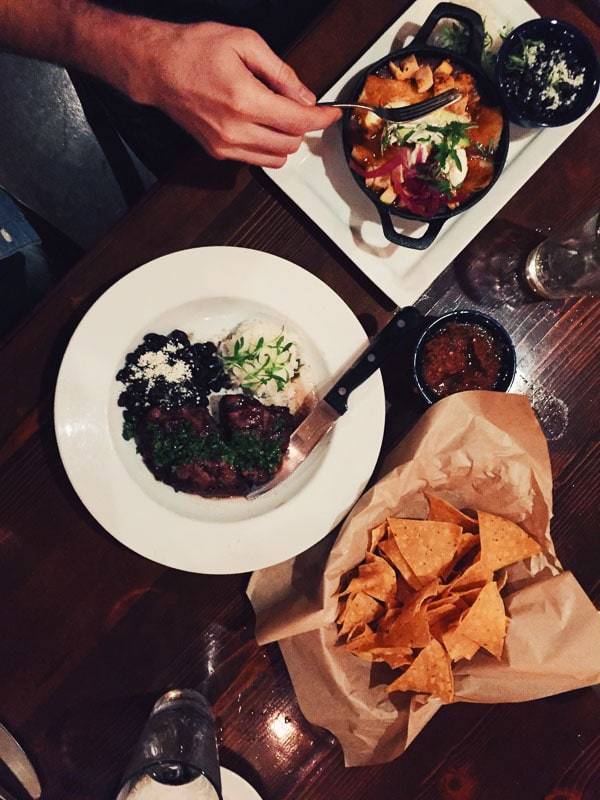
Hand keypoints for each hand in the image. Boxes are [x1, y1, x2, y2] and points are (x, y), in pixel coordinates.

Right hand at [122, 21, 340, 167]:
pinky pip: (256, 160)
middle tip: (296, 105)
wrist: (156, 67)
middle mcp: (235, 129)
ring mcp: (225, 145)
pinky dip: (266, 147)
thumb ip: (281, 72)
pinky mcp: (218, 152)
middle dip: (301, 126)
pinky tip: (260, 125)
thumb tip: (305, 96)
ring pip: (276, 159)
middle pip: (290, 144)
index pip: (298, 121)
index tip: (330, 114)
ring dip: (285, 140)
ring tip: (276, 115)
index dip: (321, 119)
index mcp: (245, 100)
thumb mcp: (245, 43)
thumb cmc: (193, 49)